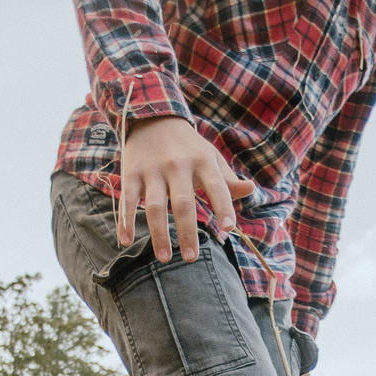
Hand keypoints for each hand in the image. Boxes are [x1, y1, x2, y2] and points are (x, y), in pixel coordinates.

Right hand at [118, 116, 254, 262]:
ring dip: (159, 235)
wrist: (153, 117)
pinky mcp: (132, 172)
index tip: (229, 229)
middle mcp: (177, 165)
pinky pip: (128, 200)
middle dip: (187, 232)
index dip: (223, 206)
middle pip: (183, 203)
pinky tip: (126, 241)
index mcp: (202, 161)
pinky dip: (125, 221)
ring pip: (155, 206)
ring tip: (165, 258)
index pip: (216, 186)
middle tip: (192, 258)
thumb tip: (250, 190)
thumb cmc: (188, 146)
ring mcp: (153, 170)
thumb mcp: (210, 157)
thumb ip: (227, 178)